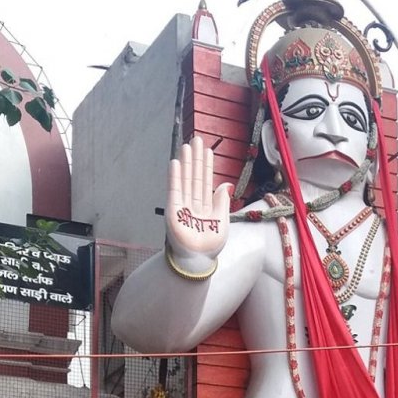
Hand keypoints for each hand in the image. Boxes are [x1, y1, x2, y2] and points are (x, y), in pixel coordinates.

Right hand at [166, 135, 230, 267]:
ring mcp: (182, 205)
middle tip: (196, 139)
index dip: (207, 165)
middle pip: (195, 176)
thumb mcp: (222, 221)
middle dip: (196, 158)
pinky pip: (174, 190)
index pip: (206, 181)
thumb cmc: (210, 244)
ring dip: (185, 162)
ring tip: (186, 146)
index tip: (208, 150)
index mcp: (206, 206)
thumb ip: (222, 202)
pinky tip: (176, 163)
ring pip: (185, 179)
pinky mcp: (173, 210)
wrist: (199, 259)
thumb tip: (224, 186)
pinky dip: (175, 176)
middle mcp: (193, 203)